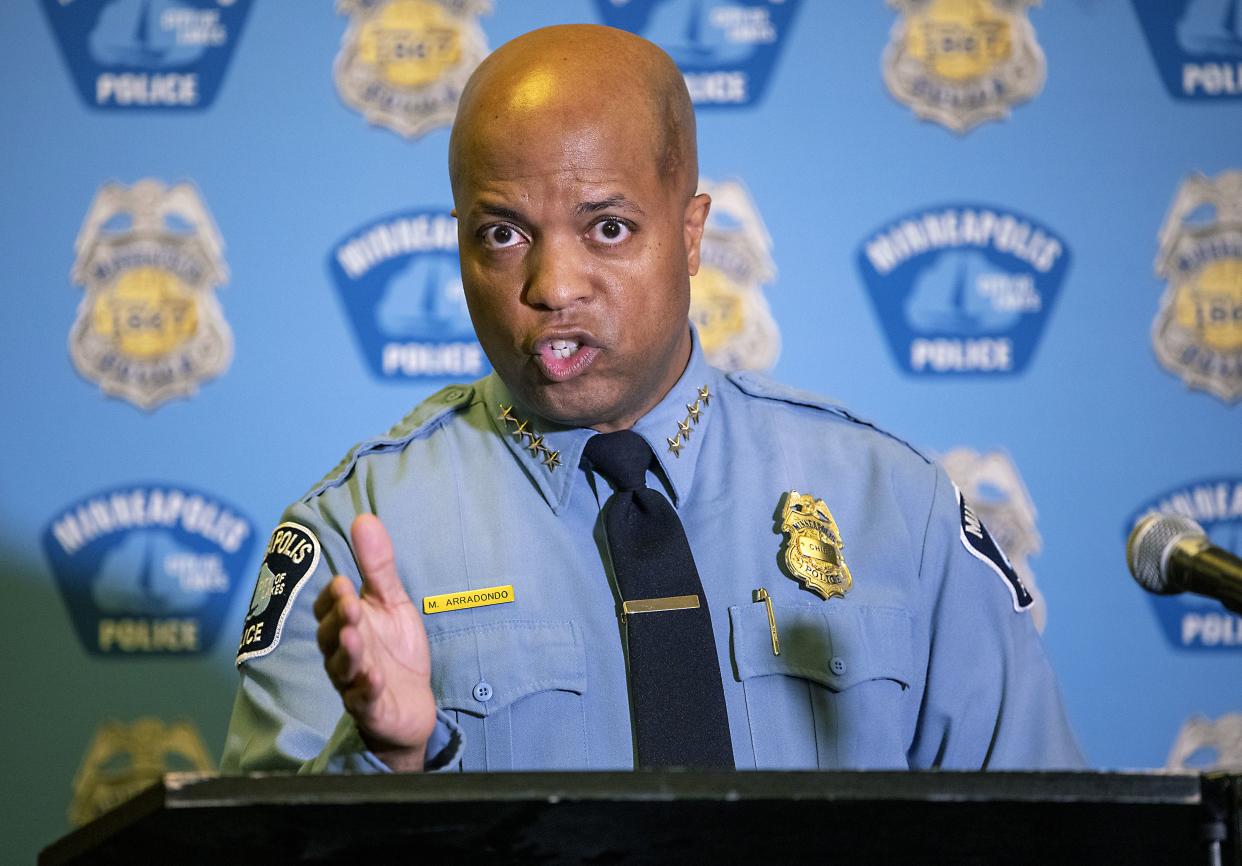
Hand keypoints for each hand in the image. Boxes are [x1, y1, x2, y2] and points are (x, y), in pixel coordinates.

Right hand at [313, 514, 436, 770]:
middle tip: (350, 603)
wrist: (412, 704)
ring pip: (343, 668)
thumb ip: (378, 566)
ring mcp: (355, 683)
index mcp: (345, 626)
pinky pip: (364, 701)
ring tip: (355, 636)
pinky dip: (366, 690)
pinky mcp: (372, 709)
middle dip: (339, 619)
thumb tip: (364, 517)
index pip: (328, 609)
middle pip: (330, 637)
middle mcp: (343, 654)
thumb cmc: (395, 650)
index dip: (333, 598)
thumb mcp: (391, 603)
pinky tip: (374, 679)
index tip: (343, 582)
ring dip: (348, 652)